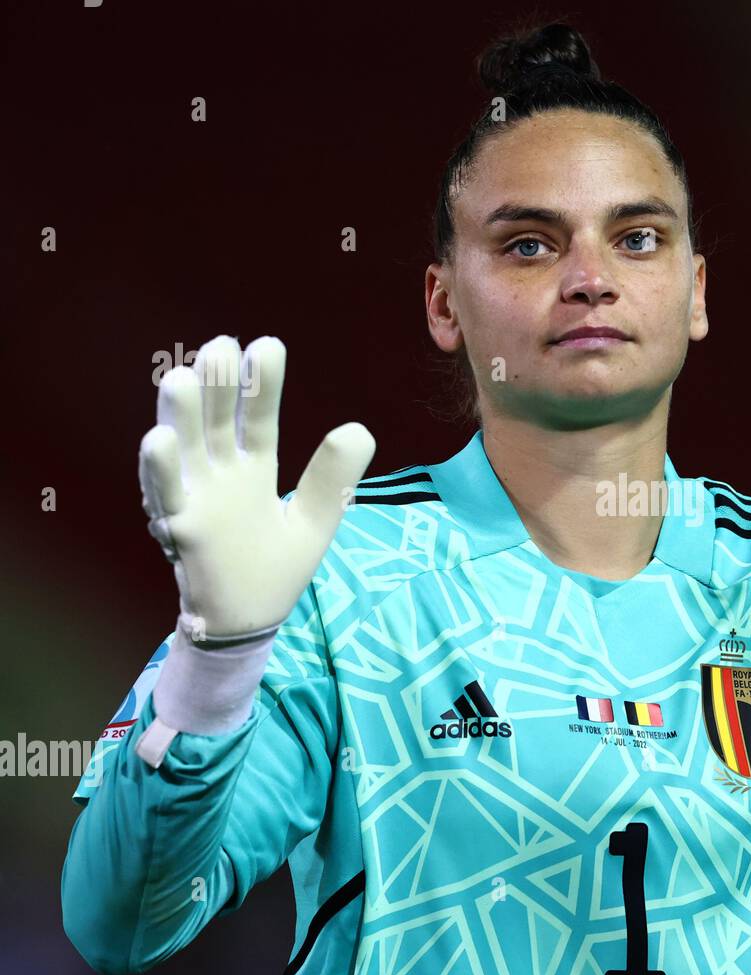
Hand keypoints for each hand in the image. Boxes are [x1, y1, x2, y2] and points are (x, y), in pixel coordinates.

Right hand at [139, 335, 374, 642]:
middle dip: (219, 386)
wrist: (247, 621)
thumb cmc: (275, 568)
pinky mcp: (181, 527)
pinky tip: (158, 438)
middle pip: (218, 422)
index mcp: (254, 469)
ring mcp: (197, 498)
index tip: (267, 346)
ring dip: (183, 415)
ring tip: (185, 377)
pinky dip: (160, 469)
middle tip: (222, 344)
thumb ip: (334, 478)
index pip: (259, 418)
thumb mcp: (316, 520)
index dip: (262, 385)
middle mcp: (221, 475)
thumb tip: (360, 428)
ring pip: (185, 448)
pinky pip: (166, 495)